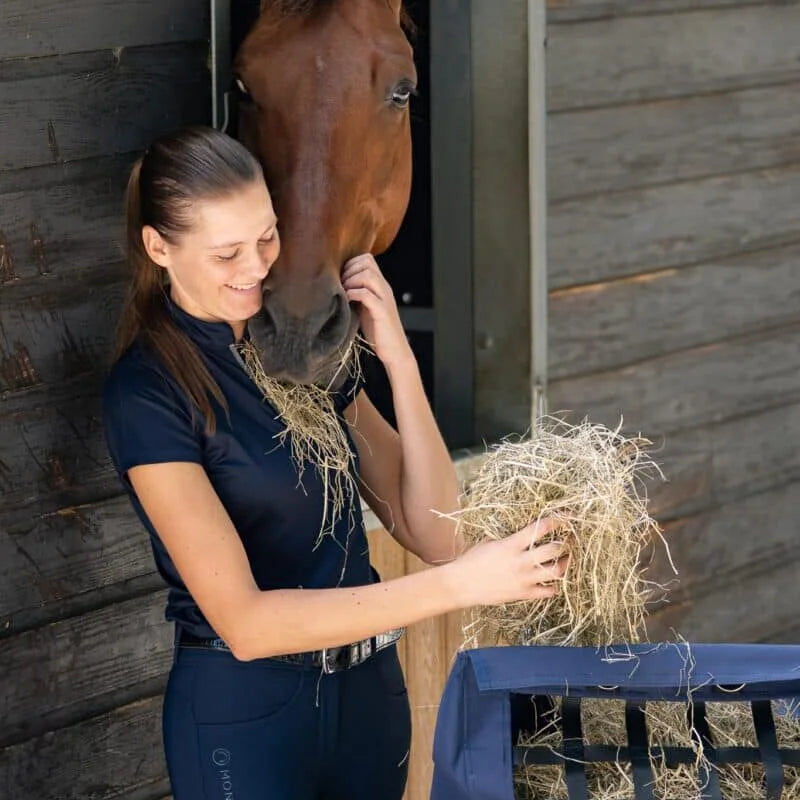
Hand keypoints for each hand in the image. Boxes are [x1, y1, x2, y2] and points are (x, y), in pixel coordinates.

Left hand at [342, 254, 413, 370]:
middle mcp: (384, 288)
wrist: (394, 351)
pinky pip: (367, 295)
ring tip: (343, 292)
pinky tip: (347, 301)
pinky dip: (354, 294)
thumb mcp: (365, 307)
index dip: (351, 263)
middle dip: (349, 270)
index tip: (341, 277)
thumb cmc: (377, 331)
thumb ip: (357, 293)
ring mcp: (384, 299)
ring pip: (368, 275)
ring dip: (351, 281)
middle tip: (340, 285)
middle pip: (367, 262)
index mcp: (380, 285)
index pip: (367, 259)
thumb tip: (335, 284)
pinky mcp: (382, 312)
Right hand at [446, 517, 568, 606]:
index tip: (568, 516)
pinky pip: (547, 592)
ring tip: (566, 559)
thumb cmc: (471, 560)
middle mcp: (521, 561)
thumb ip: (508, 538)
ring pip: (556, 571)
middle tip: (570, 540)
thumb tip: (522, 531)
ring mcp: (524, 579)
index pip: (541, 528)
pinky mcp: (523, 594)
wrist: (460, 585)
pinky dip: (554, 586)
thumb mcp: (488, 542)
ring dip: (565, 564)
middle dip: (566, 543)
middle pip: (554, 549)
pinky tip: (553, 582)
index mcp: (511, 545)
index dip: (558, 520)